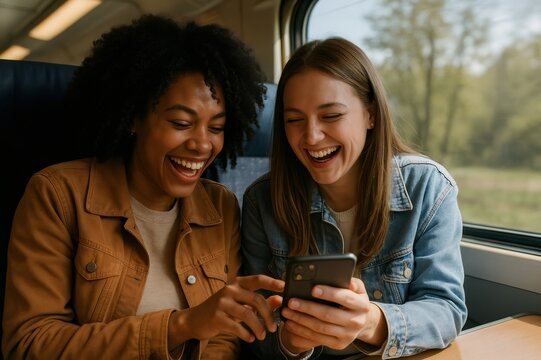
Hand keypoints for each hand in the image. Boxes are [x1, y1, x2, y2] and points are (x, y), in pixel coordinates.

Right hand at [168, 274, 283, 346]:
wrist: (196, 319)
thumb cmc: (223, 310)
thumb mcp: (241, 303)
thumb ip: (261, 301)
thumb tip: (280, 300)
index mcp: (237, 283)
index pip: (258, 279)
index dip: (272, 282)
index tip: (285, 287)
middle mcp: (230, 289)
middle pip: (256, 299)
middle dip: (268, 315)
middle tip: (274, 328)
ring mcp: (222, 302)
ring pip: (248, 314)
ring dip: (258, 327)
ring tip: (262, 336)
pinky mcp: (216, 317)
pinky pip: (236, 326)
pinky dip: (246, 334)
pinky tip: (250, 338)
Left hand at [280, 278, 386, 352]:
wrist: (362, 321)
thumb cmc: (353, 298)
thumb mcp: (357, 289)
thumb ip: (351, 281)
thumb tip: (346, 279)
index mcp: (362, 305)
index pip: (345, 297)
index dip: (329, 293)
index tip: (313, 289)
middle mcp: (357, 322)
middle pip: (329, 314)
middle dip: (308, 307)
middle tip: (291, 301)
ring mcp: (348, 335)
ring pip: (320, 328)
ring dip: (301, 320)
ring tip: (286, 311)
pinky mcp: (338, 344)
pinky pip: (317, 338)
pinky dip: (302, 330)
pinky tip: (291, 323)